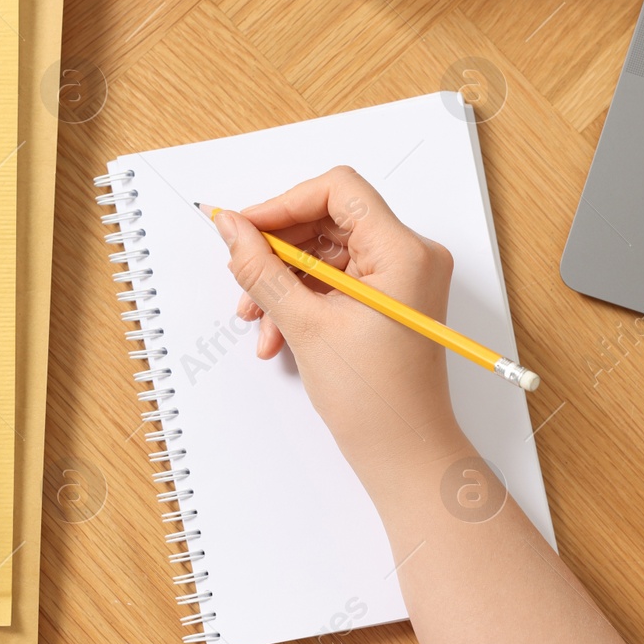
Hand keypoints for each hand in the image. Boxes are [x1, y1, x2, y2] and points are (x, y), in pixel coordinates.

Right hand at [211, 166, 468, 483]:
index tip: (246, 229)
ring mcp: (403, 278)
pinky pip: (338, 280)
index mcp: (403, 251)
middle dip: (279, 251)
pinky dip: (304, 299)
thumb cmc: (374, 399)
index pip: (339, 191)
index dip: (285, 204)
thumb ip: (263, 270)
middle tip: (243, 279)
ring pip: (328, 253)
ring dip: (285, 282)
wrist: (405, 453)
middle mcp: (411, 255)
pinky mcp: (390, 299)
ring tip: (258, 320)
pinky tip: (278, 333)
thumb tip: (232, 229)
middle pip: (330, 220)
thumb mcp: (305, 325)